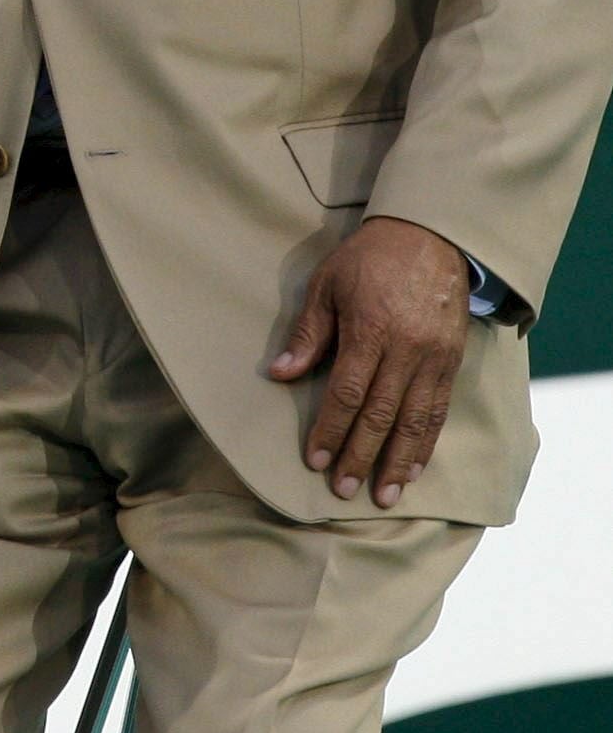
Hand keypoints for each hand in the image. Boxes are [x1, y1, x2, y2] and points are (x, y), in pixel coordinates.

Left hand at [268, 214, 470, 507]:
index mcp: (371, 330)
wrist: (431, 236)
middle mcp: (408, 351)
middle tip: (344, 491)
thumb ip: (308, 333)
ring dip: (400, 462)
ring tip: (385, 496)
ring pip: (417, 421)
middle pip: (382, 415)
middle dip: (361, 456)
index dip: (330, 429)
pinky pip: (440, 410)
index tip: (315, 460)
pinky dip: (427, 443)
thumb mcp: (327, 284)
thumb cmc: (369, 259)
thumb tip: (279, 374)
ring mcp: (435, 359)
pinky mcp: (453, 362)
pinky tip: (416, 467)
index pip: (348, 393)